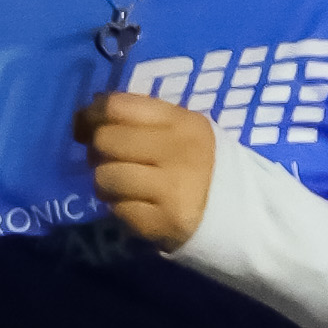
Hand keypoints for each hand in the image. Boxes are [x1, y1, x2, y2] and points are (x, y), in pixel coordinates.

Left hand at [74, 87, 216, 251]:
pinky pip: (118, 210)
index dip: (91, 115)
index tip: (84, 126)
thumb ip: (143, 119)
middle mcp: (178, 150)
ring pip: (105, 177)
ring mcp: (173, 187)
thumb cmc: (203, 168)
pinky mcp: (165, 221)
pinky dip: (120, 209)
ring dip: (106, 184)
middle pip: (106, 140)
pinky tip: (137, 207)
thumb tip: (89, 112)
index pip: (118, 106)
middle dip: (97, 152)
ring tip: (122, 188)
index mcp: (182, 121)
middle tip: (107, 161)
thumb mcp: (183, 132)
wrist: (244, 217)